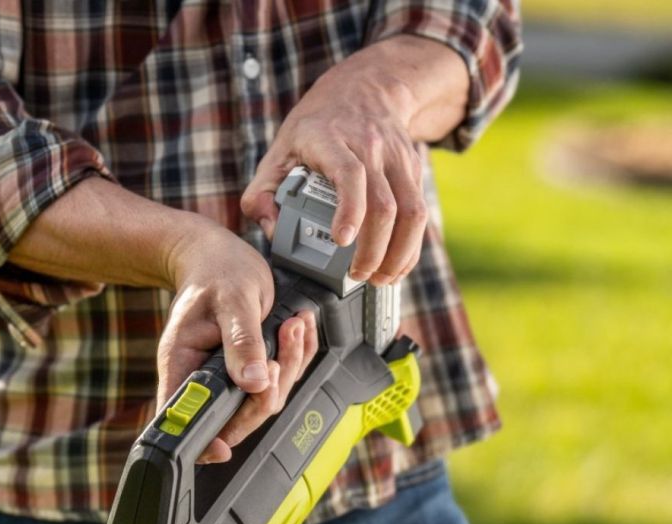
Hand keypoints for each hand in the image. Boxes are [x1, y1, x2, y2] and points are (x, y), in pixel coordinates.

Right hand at [159, 224, 318, 462]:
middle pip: (236, 417)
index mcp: (183, 363)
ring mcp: (227, 374)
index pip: (186, 417)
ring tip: (294, 327)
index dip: (204, 440)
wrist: (218, 254)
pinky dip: (295, 356)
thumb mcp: (232, 300)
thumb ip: (242, 342)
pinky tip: (299, 329)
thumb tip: (253, 382)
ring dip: (288, 366)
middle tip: (279, 357)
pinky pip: (278, 378)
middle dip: (267, 393)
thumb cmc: (216, 272)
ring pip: (263, 398)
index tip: (224, 448)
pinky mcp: (250, 366)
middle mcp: (202, 375)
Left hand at [241, 40, 440, 286]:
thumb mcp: (279, 149)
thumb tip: (272, 230)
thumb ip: (263, 191)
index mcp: (331, 141)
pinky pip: (419, 213)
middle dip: (374, 249)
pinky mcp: (412, 170)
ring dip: (400, 253)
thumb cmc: (316, 125)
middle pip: (385, 204)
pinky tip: (396, 266)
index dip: (350, 210)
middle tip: (358, 275)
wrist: (366, 88)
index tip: (341, 240)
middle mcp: (370, 148)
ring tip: (381, 278)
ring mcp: (396, 159)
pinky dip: (410, 245)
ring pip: (411, 211)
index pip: (350, 175)